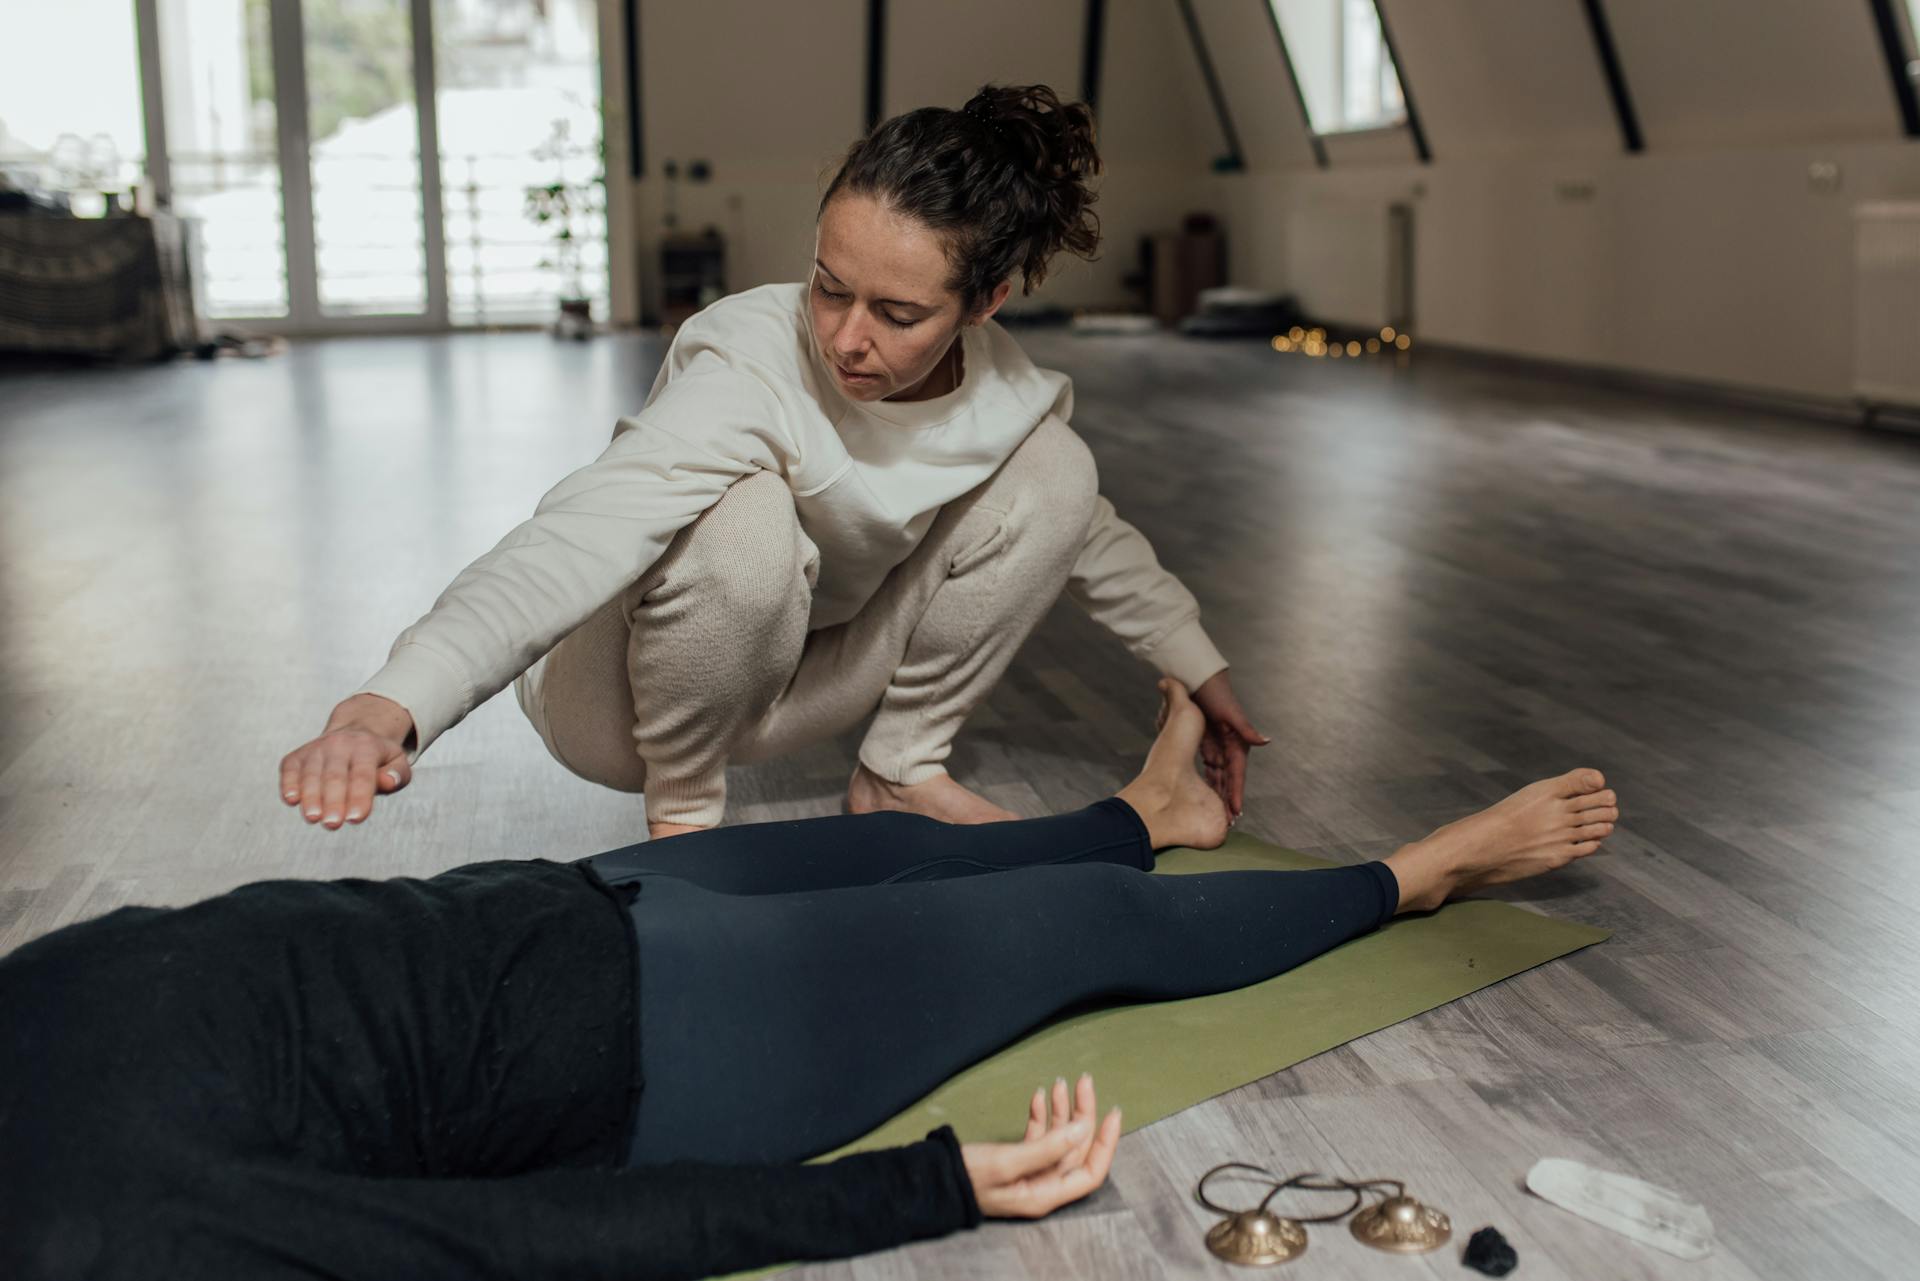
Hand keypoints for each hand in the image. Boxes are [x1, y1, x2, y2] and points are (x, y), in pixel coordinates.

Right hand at [278, 693, 415, 828]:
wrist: (354, 732)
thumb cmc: (378, 758)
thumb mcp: (397, 762)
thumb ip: (398, 774)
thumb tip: (388, 782)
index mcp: (366, 747)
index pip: (363, 775)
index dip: (359, 797)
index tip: (356, 819)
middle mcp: (339, 745)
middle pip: (335, 776)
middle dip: (333, 801)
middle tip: (333, 824)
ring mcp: (316, 749)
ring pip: (311, 774)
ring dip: (311, 797)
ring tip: (313, 818)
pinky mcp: (297, 756)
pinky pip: (290, 769)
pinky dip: (289, 784)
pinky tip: (291, 800)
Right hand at [961, 1074, 1121, 1218]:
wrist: (932, 1179)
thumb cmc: (967, 1176)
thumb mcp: (1008, 1161)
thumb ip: (1048, 1147)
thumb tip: (1084, 1129)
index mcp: (1045, 1194)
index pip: (1091, 1171)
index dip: (1105, 1142)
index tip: (1112, 1111)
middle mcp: (1042, 1185)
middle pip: (1076, 1149)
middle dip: (1082, 1114)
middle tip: (1083, 1081)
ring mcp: (1030, 1173)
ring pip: (1058, 1139)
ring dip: (1062, 1110)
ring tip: (1061, 1083)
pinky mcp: (1015, 1161)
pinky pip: (1038, 1137)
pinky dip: (1041, 1116)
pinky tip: (1039, 1096)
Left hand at [1190, 671, 1268, 818]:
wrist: (1200, 680)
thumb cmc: (1215, 694)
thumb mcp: (1230, 712)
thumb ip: (1246, 729)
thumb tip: (1266, 742)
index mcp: (1236, 742)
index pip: (1236, 773)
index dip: (1236, 792)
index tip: (1235, 811)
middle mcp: (1228, 747)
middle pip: (1228, 780)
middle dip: (1229, 800)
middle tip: (1230, 824)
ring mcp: (1218, 746)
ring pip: (1219, 777)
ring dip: (1220, 795)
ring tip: (1221, 816)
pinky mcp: (1206, 744)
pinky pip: (1208, 769)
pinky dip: (1209, 782)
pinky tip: (1206, 796)